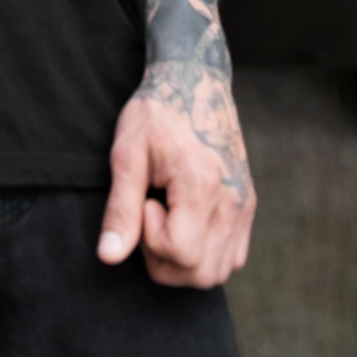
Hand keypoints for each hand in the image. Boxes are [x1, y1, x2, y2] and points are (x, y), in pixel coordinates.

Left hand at [97, 60, 255, 287]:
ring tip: (167, 216)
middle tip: (150, 212)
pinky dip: (205, 254)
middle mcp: (232, 202)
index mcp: (202, 184)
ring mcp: (244, 206)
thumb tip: (109, 257)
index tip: (144, 199)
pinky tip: (185, 221)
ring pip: (216, 272)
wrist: (193, 82)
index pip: (179, 253)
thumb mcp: (127, 155)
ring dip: (184, 261)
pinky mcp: (247, 207)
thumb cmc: (155, 114)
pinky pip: (231, 258)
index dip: (150, 237)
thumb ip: (121, 210)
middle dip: (164, 258)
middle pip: (199, 274)